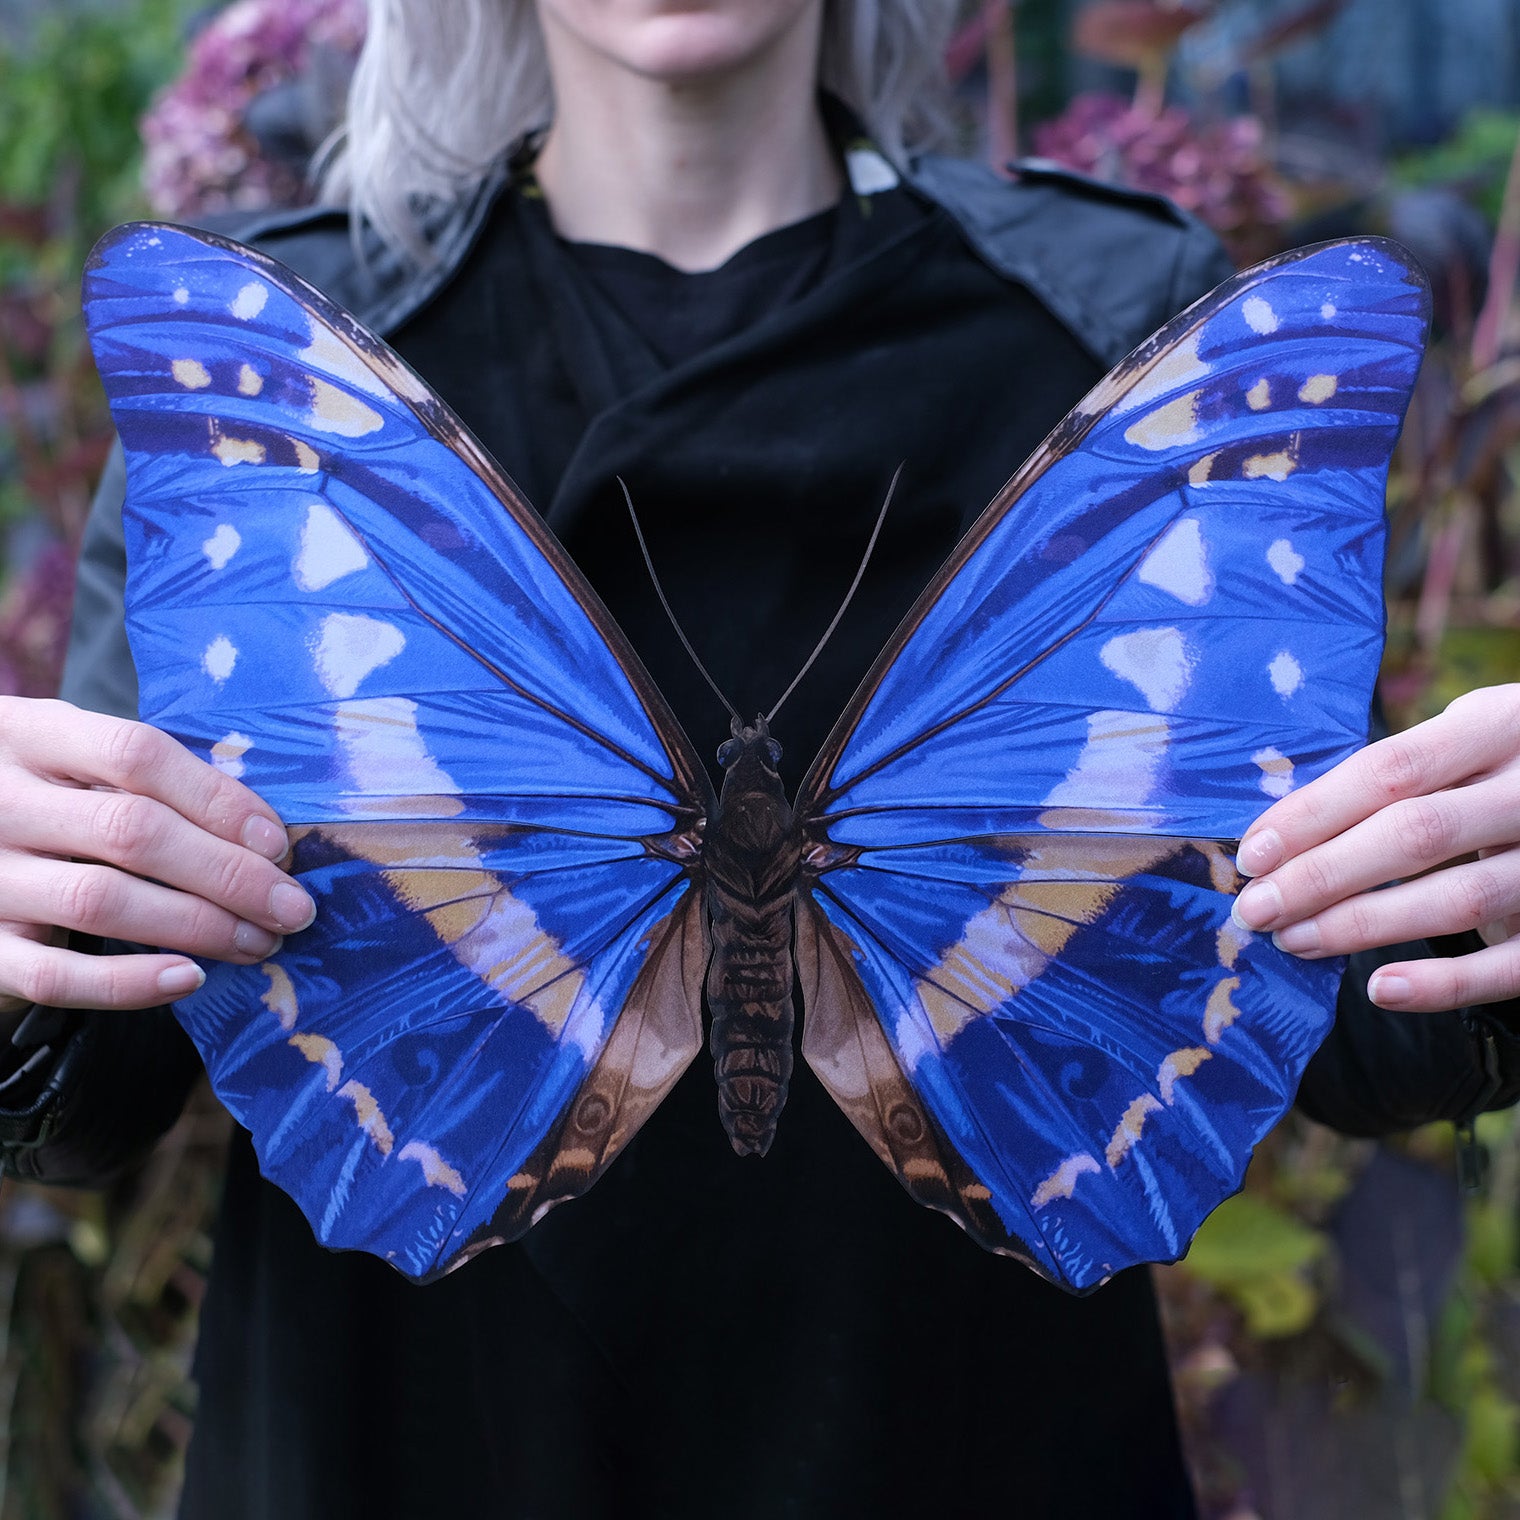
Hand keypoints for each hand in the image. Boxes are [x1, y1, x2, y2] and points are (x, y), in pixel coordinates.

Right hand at [0, 697, 314, 1015]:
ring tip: (260, 942)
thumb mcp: (69, 755)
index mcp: (32, 734)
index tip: (277, 844)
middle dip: (229, 875)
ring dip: (198, 927)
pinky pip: (52, 976)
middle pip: (132, 832)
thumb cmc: (36, 791)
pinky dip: (127, 984)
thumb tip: (260, 833)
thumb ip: (143, 777)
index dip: (217, 800)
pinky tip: (187, 978)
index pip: (138, 755)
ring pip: (100, 902)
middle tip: (292, 908)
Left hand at [1231, 684, 1519, 1012]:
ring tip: (1294, 941)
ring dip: (1362, 926)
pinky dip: (1444, 983)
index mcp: (1501, 723)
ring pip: (1458, 899)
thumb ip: (1400, 772)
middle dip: (1322, 876)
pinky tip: (1380, 989)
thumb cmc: (1508, 766)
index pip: (1391, 769)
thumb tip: (1282, 833)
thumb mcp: (1470, 738)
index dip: (1314, 813)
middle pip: (1415, 834)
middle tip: (1256, 909)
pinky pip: (1511, 965)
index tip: (1252, 854)